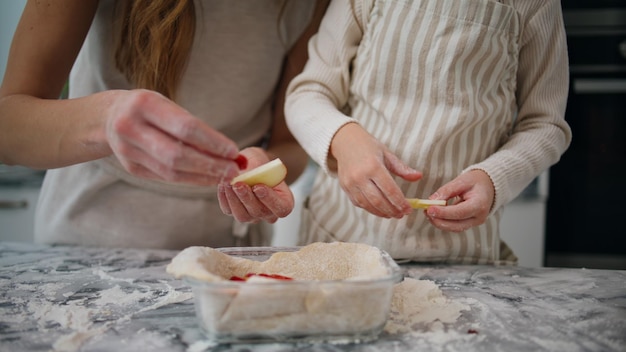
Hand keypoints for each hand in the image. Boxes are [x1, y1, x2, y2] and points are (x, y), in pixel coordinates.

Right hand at [106, 89, 241, 184]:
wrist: (109, 117)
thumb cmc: (150, 109)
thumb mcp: (167, 106)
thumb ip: (193, 127)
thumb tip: (229, 153)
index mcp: (144, 104)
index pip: (185, 127)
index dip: (212, 142)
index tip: (234, 151)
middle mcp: (131, 127)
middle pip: (177, 154)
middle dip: (210, 165)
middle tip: (234, 170)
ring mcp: (127, 151)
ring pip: (171, 171)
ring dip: (203, 176)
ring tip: (225, 176)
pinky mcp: (131, 168)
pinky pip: (166, 178)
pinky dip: (191, 179)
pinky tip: (208, 178)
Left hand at [217, 147, 294, 223]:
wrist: (250, 165)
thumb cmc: (260, 163)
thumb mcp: (261, 159)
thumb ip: (257, 166)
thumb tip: (245, 172)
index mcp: (284, 201)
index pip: (281, 208)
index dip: (270, 199)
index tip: (259, 187)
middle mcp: (269, 213)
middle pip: (259, 212)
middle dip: (248, 198)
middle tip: (239, 185)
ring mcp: (252, 216)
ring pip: (243, 215)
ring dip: (234, 199)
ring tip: (228, 183)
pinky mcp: (235, 213)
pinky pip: (229, 211)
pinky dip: (224, 199)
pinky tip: (223, 186)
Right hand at [331, 123, 421, 217]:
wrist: (344, 142)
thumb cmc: (368, 146)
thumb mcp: (387, 154)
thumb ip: (402, 168)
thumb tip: (418, 176)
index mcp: (373, 166)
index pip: (390, 190)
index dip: (400, 202)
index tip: (408, 209)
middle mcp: (360, 176)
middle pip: (378, 201)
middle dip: (392, 210)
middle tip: (401, 214)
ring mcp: (350, 183)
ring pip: (368, 205)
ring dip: (381, 213)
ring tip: (391, 214)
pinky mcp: (344, 187)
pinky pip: (358, 203)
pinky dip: (370, 209)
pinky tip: (379, 210)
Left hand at [424, 169, 494, 231]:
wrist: (488, 186)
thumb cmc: (476, 181)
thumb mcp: (462, 180)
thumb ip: (446, 191)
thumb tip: (432, 200)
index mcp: (480, 204)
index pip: (460, 212)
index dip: (443, 213)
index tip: (429, 209)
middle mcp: (479, 217)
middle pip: (456, 225)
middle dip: (439, 220)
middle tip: (426, 212)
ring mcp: (475, 222)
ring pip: (454, 228)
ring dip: (439, 222)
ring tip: (428, 213)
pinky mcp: (469, 223)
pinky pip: (455, 226)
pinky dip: (444, 222)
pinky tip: (435, 215)